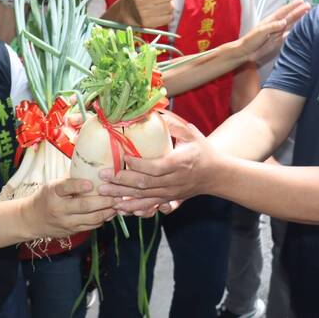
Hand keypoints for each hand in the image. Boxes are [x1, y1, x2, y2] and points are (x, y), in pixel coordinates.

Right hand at [26, 178, 116, 238]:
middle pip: (84, 206)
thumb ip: (71, 179)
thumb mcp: (54, 184)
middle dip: (103, 201)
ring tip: (118, 204)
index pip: (66, 187)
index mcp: (53, 192)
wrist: (33, 219)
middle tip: (117, 195)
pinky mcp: (72, 231)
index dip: (79, 185)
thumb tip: (94, 165)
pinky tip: (111, 213)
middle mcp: (59, 208)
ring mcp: (66, 222)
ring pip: (91, 218)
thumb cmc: (47, 197)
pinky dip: (103, 219)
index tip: (92, 183)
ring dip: (107, 211)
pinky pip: (91, 226)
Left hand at [97, 120, 215, 212]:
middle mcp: (174, 181)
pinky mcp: (168, 199)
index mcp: (180, 163)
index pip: (155, 168)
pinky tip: (119, 207)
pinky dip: (132, 208)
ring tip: (103, 191)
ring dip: (122, 196)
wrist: (216, 174)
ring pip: (143, 198)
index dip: (137, 165)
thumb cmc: (203, 151)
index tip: (123, 157)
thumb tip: (154, 111)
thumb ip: (174, 124)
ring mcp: (171, 193)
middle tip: (102, 174)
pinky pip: (148, 206)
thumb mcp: (192, 134)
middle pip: (145, 184)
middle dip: (121, 180)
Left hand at [239, 0, 309, 65]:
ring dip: (298, 19)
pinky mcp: (278, 42)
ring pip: (290, 25)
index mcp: (270, 21)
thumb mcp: (260, 32)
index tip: (301, 1)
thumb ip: (272, 27)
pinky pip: (288, 35)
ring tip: (307, 14)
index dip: (292, 6)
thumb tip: (284, 22)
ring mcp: (277, 33)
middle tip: (309, 5)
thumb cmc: (250, 40)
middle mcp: (275, 26)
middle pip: (289, 17)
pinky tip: (301, 29)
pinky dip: (295, 31)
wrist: (245, 52)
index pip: (283, 12)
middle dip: (298, 11)